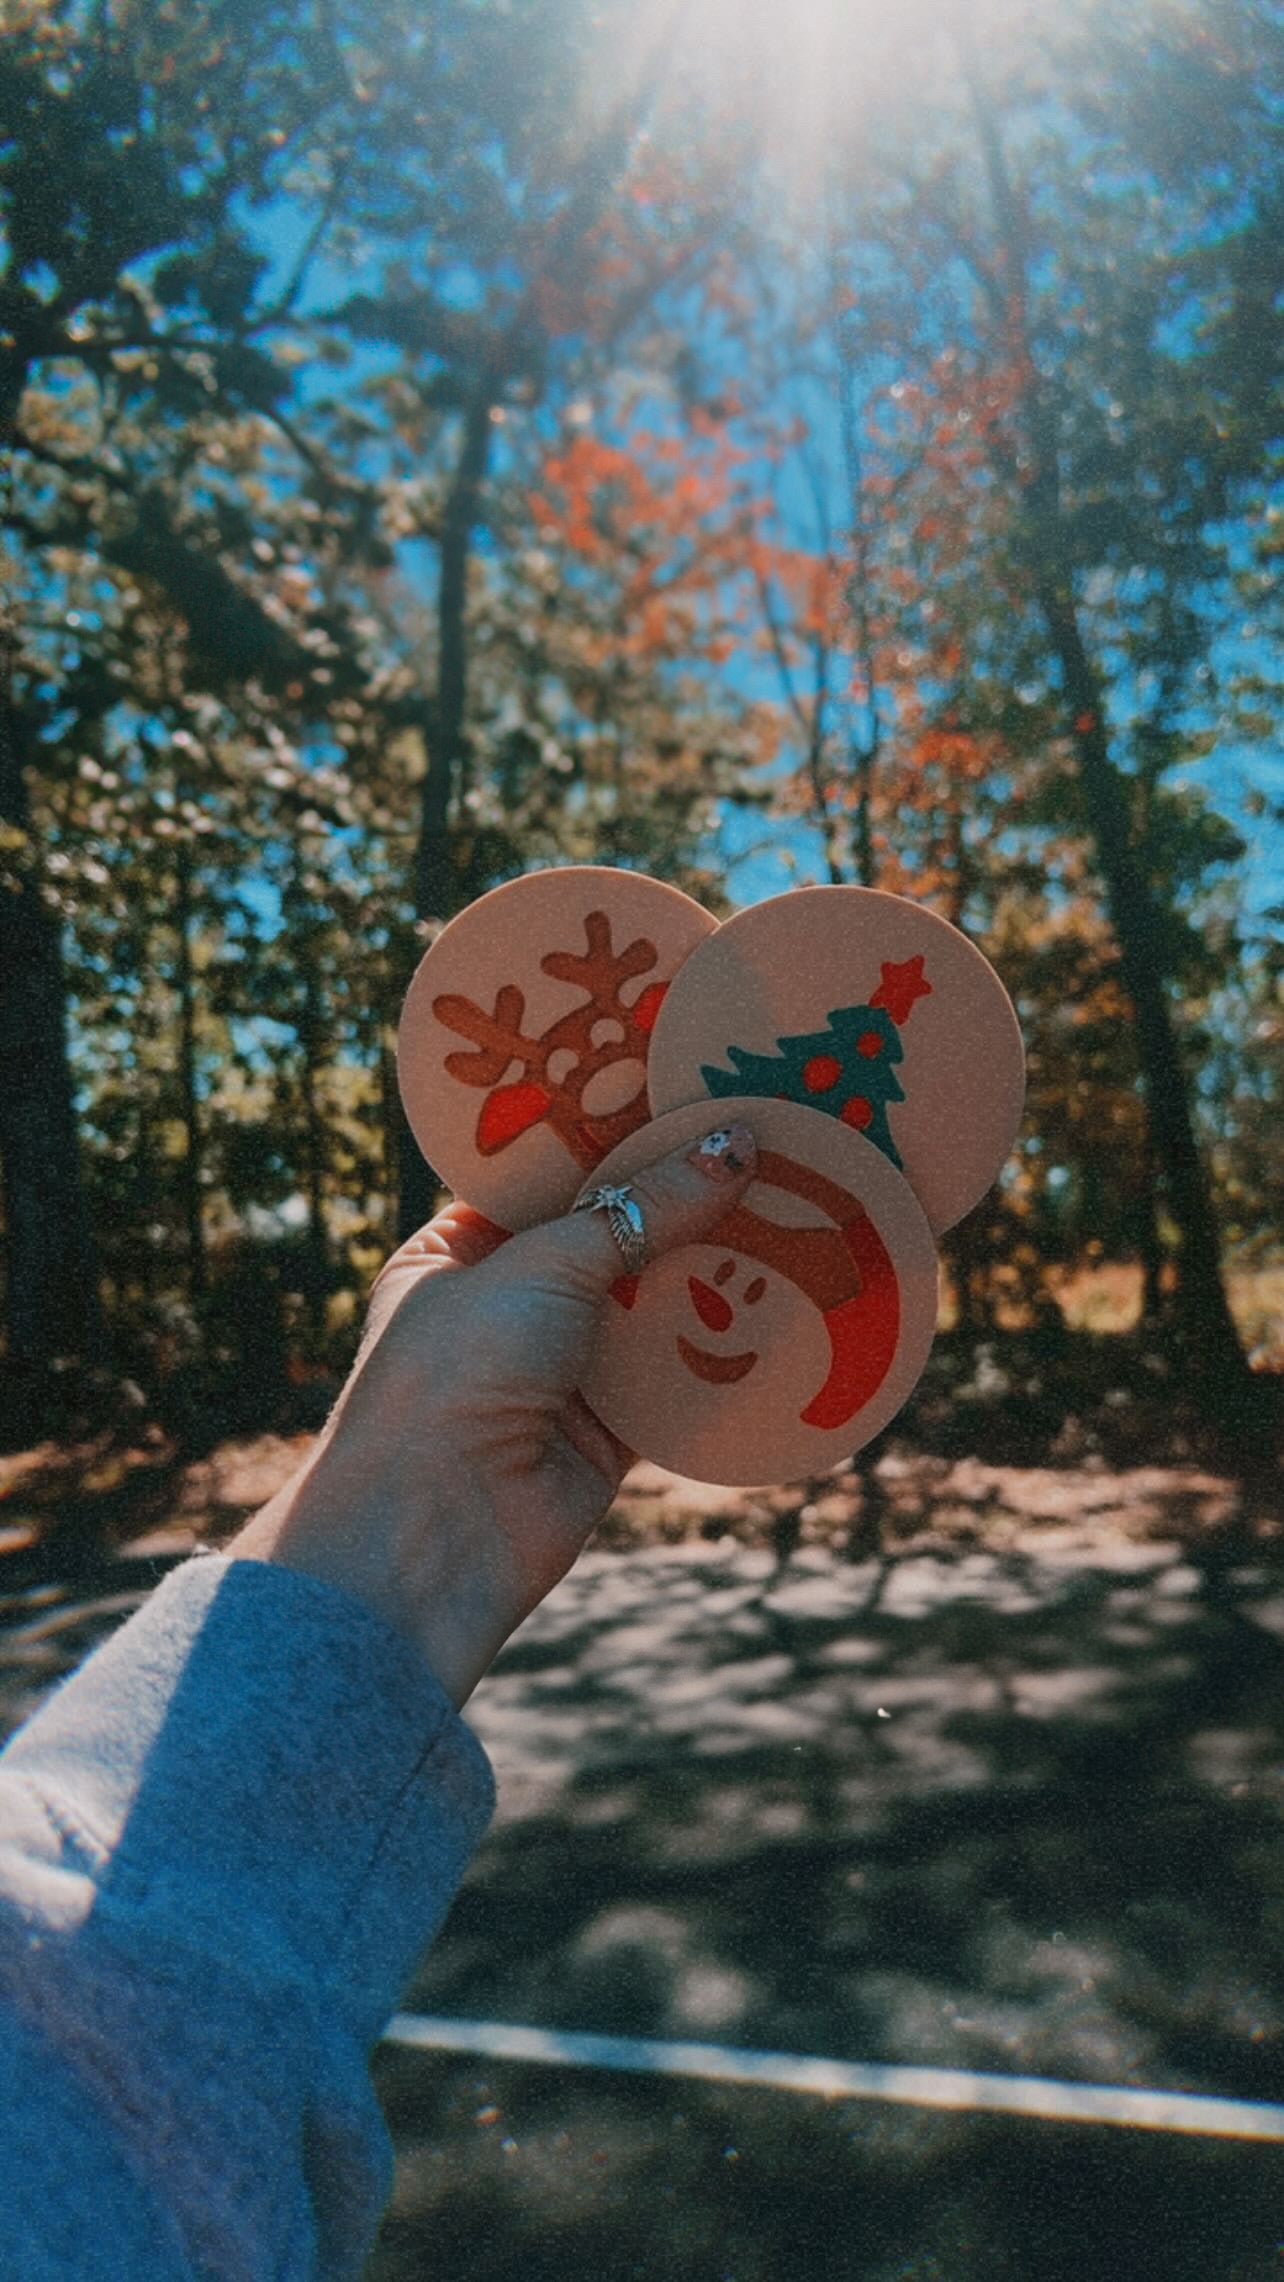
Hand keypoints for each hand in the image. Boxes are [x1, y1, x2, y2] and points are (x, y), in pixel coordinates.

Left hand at [228, 1122, 756, 1704]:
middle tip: (763, 1137)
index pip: (543, 1172)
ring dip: (712, 1266)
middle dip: (679, 1198)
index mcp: (454, 1249)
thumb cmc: (455, 1373)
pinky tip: (790, 1294)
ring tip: (795, 1199)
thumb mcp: (546, 1265)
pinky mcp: (606, 1431)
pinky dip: (724, 1344)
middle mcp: (505, 1304)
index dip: (613, 1132)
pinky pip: (676, 1374)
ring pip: (650, 1303)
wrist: (435, 1533)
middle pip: (609, 1236)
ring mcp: (557, 1370)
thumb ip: (643, 1208)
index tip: (688, 1086)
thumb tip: (737, 1145)